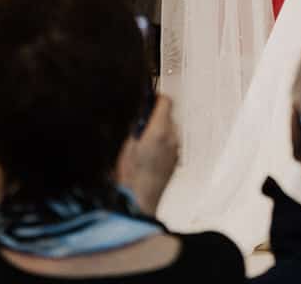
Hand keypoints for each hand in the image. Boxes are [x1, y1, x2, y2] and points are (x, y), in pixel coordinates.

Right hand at [116, 93, 179, 215]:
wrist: (139, 203)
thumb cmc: (130, 178)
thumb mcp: (125, 143)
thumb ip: (135, 122)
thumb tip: (138, 108)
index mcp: (160, 131)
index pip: (165, 101)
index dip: (154, 97)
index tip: (146, 98)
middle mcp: (172, 139)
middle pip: (167, 115)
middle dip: (153, 116)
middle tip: (138, 122)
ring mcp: (175, 152)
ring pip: (169, 130)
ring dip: (156, 130)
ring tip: (139, 142)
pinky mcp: (174, 162)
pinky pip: (169, 144)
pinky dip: (159, 144)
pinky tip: (145, 154)